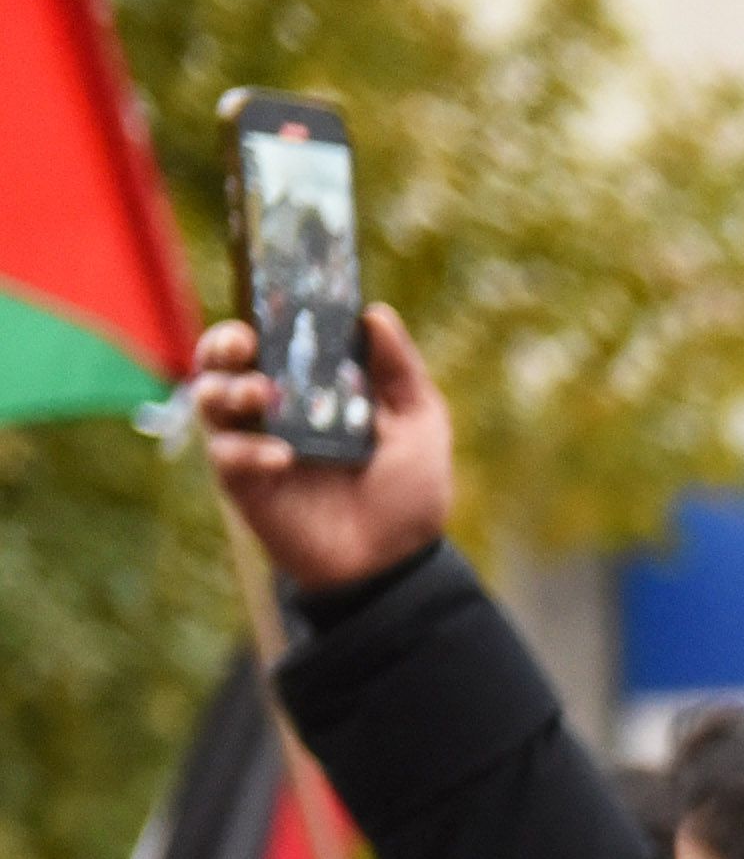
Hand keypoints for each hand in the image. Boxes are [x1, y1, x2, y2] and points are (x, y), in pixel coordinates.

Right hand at [193, 304, 451, 589]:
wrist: (396, 561)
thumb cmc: (407, 490)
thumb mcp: (418, 423)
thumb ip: (399, 370)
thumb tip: (374, 314)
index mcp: (309, 385)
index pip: (271, 336)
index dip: (261, 313)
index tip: (269, 297)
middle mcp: (272, 407)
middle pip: (221, 359)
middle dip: (223, 342)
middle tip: (245, 343)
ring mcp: (254, 442)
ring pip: (209, 398)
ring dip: (228, 388)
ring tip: (262, 394)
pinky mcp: (244, 483)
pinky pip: (226, 454)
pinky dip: (248, 449)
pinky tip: (282, 456)